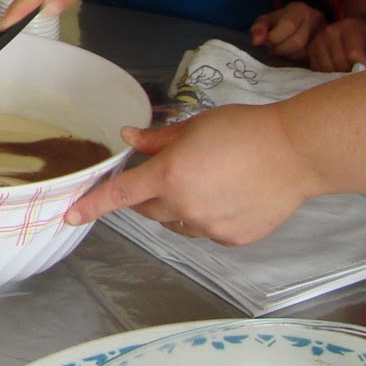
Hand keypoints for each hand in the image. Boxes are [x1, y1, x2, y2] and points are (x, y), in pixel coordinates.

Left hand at [64, 105, 320, 243]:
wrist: (295, 152)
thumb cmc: (243, 129)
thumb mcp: (194, 126)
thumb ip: (157, 140)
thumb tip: (129, 138)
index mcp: (168, 176)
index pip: (120, 195)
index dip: (92, 205)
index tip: (70, 215)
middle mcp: (184, 207)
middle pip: (148, 209)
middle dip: (149, 194)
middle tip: (170, 172)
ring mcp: (209, 227)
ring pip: (176, 223)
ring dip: (177, 208)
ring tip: (206, 182)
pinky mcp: (232, 239)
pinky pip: (206, 231)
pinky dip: (207, 217)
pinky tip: (229, 196)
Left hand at [249, 2, 325, 59]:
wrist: (301, 23)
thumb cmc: (280, 22)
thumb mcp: (267, 20)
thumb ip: (258, 28)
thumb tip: (255, 42)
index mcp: (299, 9)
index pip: (288, 25)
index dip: (274, 37)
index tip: (267, 41)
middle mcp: (316, 19)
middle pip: (297, 41)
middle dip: (280, 49)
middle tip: (273, 49)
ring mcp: (324, 34)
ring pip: (305, 52)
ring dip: (288, 55)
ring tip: (281, 50)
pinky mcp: (327, 47)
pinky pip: (312, 59)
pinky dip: (298, 59)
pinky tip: (292, 54)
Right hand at [307, 17, 365, 72]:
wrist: (359, 29)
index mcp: (351, 27)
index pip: (353, 54)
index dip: (364, 69)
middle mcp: (330, 31)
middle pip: (339, 64)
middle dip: (353, 74)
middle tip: (363, 74)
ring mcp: (317, 40)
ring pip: (327, 70)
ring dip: (340, 76)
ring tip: (352, 71)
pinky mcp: (310, 50)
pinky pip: (318, 71)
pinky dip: (329, 75)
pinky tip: (340, 71)